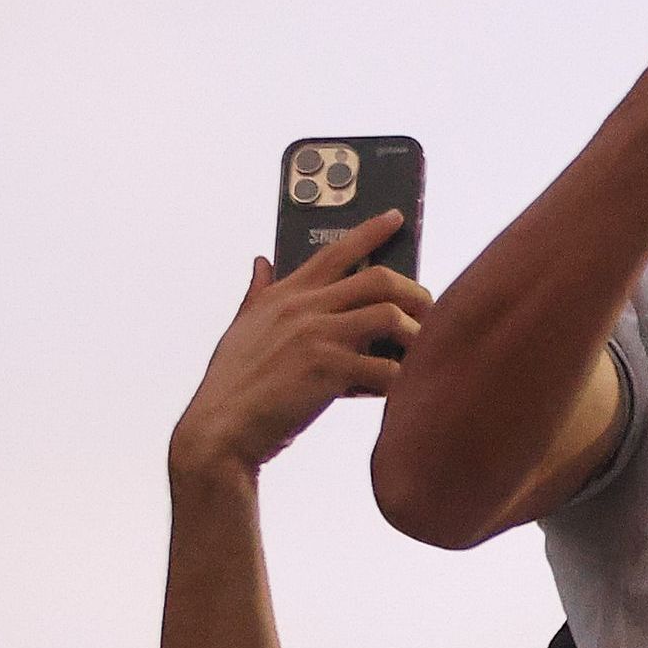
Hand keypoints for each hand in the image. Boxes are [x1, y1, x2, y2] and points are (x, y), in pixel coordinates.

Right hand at [171, 219, 425, 480]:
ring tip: (421, 352)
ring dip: (416, 335)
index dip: (370, 231)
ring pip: (391, 316)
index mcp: (284, 295)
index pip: (334, 251)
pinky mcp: (329, 369)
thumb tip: (261, 261)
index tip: (397, 217)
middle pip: (380, 279)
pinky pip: (387, 367)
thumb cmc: (233, 384)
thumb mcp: (241, 329)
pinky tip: (403, 390)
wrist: (219, 430)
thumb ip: (257, 293)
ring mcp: (317, 336)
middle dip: (415, 292)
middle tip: (428, 310)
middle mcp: (303, 308)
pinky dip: (403, 378)